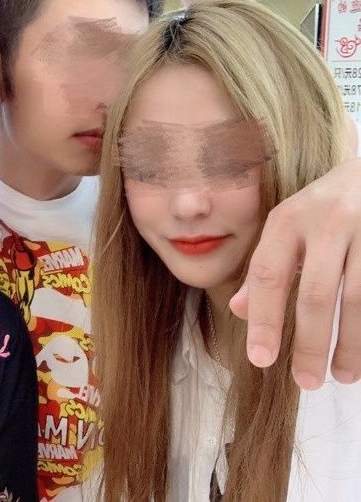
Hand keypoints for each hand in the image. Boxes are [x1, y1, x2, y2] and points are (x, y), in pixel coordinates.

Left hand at [230, 157, 360, 389]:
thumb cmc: (327, 205)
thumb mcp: (289, 226)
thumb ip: (266, 267)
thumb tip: (238, 310)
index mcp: (288, 219)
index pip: (267, 276)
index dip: (263, 320)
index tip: (261, 359)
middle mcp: (326, 220)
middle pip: (314, 293)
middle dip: (310, 343)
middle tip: (307, 381)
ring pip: (358, 298)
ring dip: (350, 343)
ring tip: (343, 375)